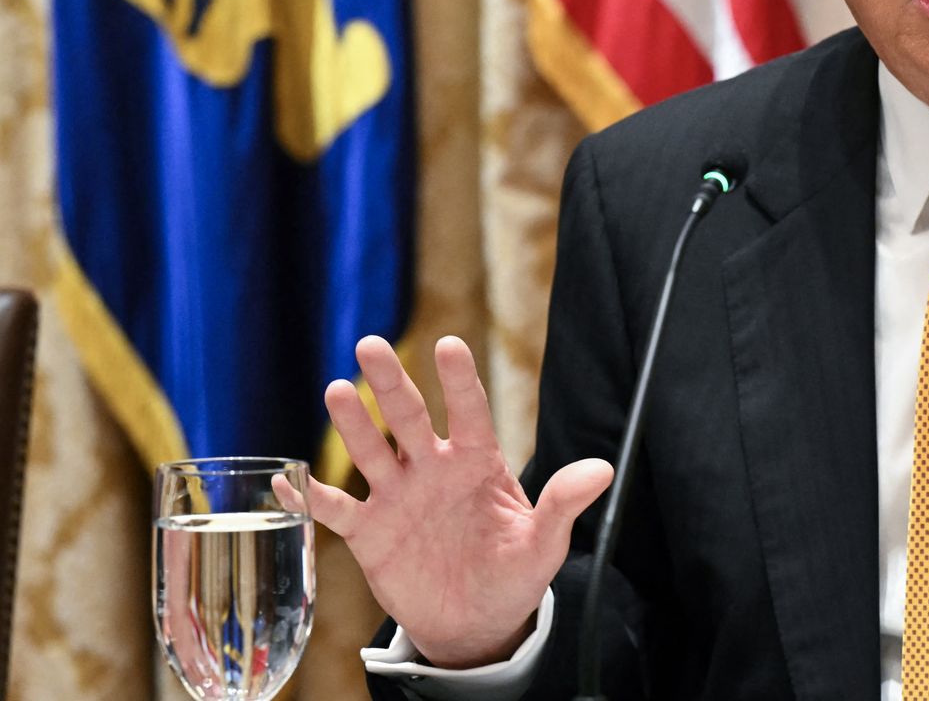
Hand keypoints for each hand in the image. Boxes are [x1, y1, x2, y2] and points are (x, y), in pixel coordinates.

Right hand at [285, 336, 612, 668]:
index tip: (449, 346)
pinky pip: (335, 509)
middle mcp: (432, 469)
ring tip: (336, 390)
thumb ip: (564, 503)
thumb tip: (604, 469)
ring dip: (353, 425)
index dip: (459, 381)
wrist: (476, 619)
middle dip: (390, 383)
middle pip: (408, 418)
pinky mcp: (370, 532)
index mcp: (477, 463)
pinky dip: (311, 495)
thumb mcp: (544, 543)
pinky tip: (288, 476)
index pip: (469, 412)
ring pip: (370, 451)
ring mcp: (397, 497)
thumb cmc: (515, 573)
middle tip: (371, 345)